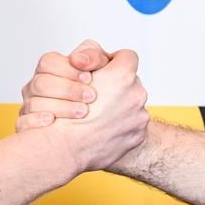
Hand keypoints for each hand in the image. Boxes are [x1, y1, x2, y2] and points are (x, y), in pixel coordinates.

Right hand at [17, 39, 111, 129]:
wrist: (101, 116)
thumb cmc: (97, 87)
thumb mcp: (101, 66)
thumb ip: (92, 56)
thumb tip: (78, 59)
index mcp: (50, 69)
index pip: (48, 62)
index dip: (67, 69)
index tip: (88, 78)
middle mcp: (36, 86)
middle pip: (41, 83)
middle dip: (68, 90)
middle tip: (90, 96)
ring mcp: (30, 105)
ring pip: (34, 104)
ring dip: (60, 107)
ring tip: (82, 112)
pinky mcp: (27, 125)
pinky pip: (22, 123)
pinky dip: (35, 121)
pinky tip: (52, 121)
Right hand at [27, 45, 146, 173]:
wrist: (65, 147)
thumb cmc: (65, 112)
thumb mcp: (72, 72)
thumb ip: (92, 58)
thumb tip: (104, 57)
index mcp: (122, 75)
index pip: (127, 57)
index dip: (114, 61)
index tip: (104, 70)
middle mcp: (136, 94)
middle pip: (130, 82)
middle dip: (116, 87)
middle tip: (97, 96)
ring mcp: (139, 116)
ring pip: (132, 104)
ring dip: (119, 107)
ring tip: (99, 115)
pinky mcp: (138, 135)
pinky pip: (132, 125)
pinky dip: (121, 126)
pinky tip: (103, 129)